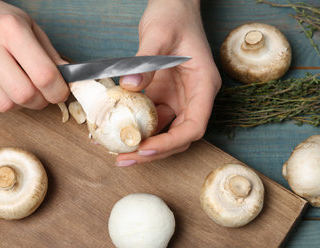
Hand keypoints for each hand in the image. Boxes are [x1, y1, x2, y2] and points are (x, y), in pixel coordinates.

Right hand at [0, 0, 68, 111]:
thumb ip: (50, 56)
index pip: (43, 74)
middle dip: (39, 102)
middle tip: (42, 96)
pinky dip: (1, 102)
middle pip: (23, 94)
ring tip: (20, 90)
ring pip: (4, 105)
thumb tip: (68, 81)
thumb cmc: (1, 21)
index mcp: (10, 28)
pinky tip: (2, 87)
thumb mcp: (31, 28)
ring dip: (20, 105)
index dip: (58, 91)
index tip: (61, 93)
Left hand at [116, 0, 220, 165]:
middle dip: (153, 152)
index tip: (145, 148)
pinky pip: (151, 118)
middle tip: (124, 159)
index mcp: (203, 85)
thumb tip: (129, 88)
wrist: (172, 6)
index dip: (171, 143)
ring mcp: (178, 98)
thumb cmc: (172, 15)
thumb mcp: (158, 35)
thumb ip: (145, 62)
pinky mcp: (163, 95)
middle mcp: (193, 97)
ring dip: (143, 144)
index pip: (194, 126)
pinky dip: (136, 127)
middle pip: (179, 136)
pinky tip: (117, 131)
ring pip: (165, 132)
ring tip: (118, 152)